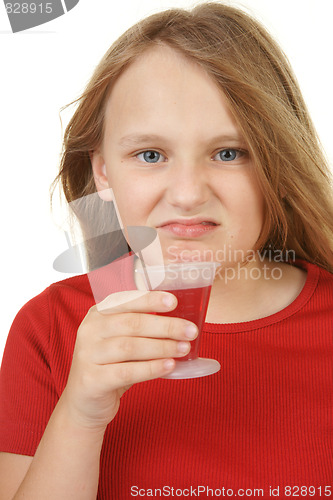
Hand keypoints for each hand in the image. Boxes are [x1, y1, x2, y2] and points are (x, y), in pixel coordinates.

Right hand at [58, 290, 197, 432]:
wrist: (84, 402)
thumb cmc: (110, 366)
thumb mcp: (121, 341)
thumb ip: (142, 330)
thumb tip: (180, 324)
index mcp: (98, 314)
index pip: (126, 301)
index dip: (150, 300)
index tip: (174, 302)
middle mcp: (89, 330)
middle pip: (132, 323)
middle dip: (165, 326)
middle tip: (191, 330)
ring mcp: (87, 355)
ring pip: (130, 346)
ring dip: (162, 347)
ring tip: (184, 348)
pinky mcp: (91, 380)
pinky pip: (127, 371)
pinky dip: (151, 368)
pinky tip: (170, 366)